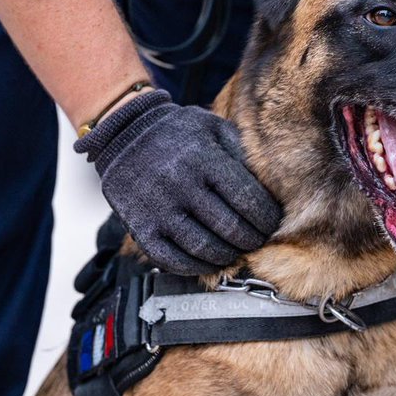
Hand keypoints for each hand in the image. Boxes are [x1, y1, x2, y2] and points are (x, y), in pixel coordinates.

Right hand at [74, 90, 282, 274]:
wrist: (123, 133)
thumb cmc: (180, 133)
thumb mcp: (214, 128)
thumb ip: (242, 154)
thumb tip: (272, 190)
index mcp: (203, 157)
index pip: (248, 199)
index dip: (267, 219)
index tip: (272, 223)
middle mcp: (179, 183)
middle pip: (230, 228)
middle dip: (252, 240)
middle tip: (257, 240)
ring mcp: (157, 208)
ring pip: (204, 248)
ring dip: (228, 256)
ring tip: (236, 250)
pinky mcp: (139, 227)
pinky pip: (173, 260)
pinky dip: (196, 267)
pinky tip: (209, 260)